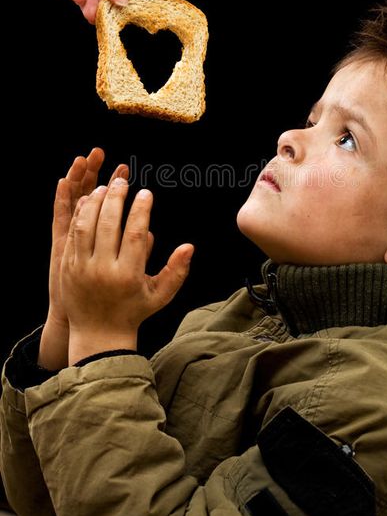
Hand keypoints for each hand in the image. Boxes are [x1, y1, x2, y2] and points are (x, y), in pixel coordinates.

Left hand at [61, 177, 193, 364]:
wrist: (98, 335)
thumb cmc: (134, 311)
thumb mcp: (160, 295)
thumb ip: (177, 270)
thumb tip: (189, 246)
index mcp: (127, 276)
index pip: (135, 235)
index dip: (141, 210)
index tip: (146, 193)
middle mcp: (102, 271)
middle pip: (108, 224)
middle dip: (116, 197)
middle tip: (123, 180)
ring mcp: (81, 269)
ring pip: (86, 226)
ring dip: (94, 202)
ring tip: (105, 187)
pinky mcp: (67, 268)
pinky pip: (72, 235)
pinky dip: (79, 215)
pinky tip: (87, 201)